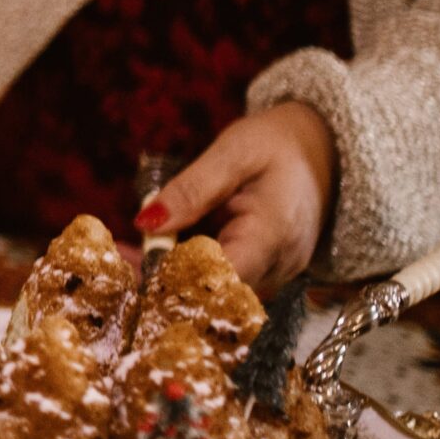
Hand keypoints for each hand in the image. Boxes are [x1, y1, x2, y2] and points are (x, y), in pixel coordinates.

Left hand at [140, 103, 336, 292]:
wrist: (323, 149)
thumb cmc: (278, 144)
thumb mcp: (233, 152)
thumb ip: (191, 188)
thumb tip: (147, 223)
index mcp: (273, 235)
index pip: (221, 280)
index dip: (173, 281)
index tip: (130, 266)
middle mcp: (280, 266)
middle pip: (215, 294)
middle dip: (162, 282)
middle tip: (116, 260)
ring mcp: (277, 274)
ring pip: (217, 294)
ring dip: (171, 278)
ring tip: (127, 254)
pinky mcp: (268, 273)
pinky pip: (224, 282)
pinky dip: (189, 270)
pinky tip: (155, 251)